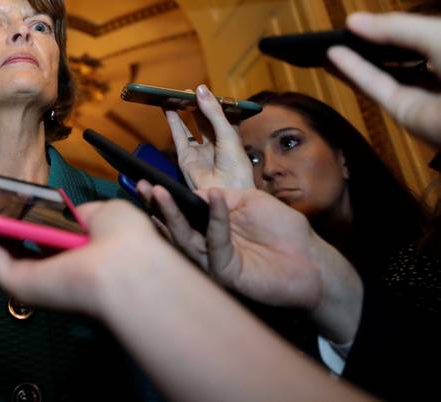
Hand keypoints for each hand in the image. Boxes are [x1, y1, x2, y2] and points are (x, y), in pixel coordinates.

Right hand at [0, 192, 159, 320]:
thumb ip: (80, 214)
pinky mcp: (16, 284)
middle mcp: (51, 274)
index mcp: (74, 259)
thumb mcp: (105, 215)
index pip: (42, 241)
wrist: (128, 267)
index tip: (10, 198)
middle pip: (13, 248)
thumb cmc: (126, 240)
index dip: (23, 218)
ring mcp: (32, 281)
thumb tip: (67, 215)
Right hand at [139, 182, 361, 342]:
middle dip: (158, 207)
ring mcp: (214, 260)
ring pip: (185, 238)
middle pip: (175, 227)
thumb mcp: (250, 200)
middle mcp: (207, 245)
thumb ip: (223, 197)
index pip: (182, 212)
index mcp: (211, 227)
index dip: (166, 199)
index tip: (149, 182)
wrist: (312, 259)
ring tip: (159, 194)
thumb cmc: (284, 230)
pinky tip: (214, 199)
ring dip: (172, 215)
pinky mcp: (226, 273)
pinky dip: (214, 221)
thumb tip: (195, 194)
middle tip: (144, 187)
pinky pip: (215, 244)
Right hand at [165, 85, 254, 192]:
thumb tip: (199, 89)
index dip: (212, 103)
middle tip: (186, 91)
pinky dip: (172, 122)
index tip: (204, 90)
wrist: (227, 193)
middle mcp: (215, 143)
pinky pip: (178, 136)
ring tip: (174, 96)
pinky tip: (168, 109)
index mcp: (230, 137)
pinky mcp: (186, 158)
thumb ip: (212, 112)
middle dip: (196, 105)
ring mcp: (200, 151)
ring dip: (182, 112)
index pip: (220, 115)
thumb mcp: (227, 133)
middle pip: (203, 120)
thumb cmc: (235, 165)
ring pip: (189, 127)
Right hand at [328, 11, 440, 146]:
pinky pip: (378, 88)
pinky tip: (333, 57)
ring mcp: (427, 96)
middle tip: (341, 31)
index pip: (420, 33)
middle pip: (400, 55)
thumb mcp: (435, 34)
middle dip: (371, 43)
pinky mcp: (409, 114)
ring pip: (386, 74)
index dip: (393, 25)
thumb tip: (352, 20)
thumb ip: (394, 27)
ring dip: (356, 60)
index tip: (365, 17)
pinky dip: (354, 72)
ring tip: (328, 45)